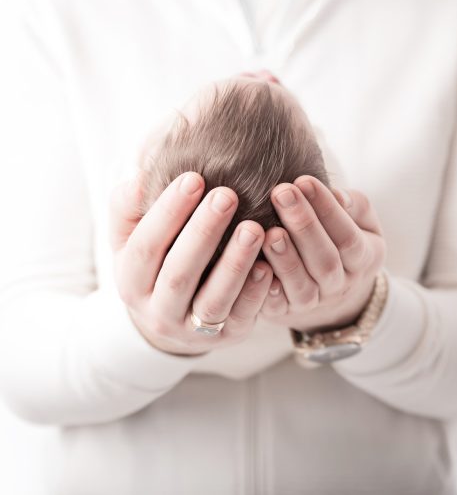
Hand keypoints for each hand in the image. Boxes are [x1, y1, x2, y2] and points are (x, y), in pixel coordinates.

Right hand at [109, 171, 272, 355]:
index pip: (145, 247)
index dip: (167, 213)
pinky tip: (268, 265)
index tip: (194, 178)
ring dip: (235, 264)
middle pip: (179, 274)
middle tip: (227, 195)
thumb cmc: (156, 265)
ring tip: (254, 228)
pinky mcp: (226, 337)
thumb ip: (129, 208)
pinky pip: (241, 316)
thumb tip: (139, 178)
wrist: (172, 320)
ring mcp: (192, 330)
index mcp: (131, 282)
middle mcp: (158, 311)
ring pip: (213, 300)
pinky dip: (255, 292)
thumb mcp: (132, 239)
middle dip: (203, 232)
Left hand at [260, 175, 386, 330]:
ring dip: (285, 259)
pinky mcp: (286, 312)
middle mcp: (340, 284)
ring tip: (268, 231)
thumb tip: (338, 196)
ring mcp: (314, 302)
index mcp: (363, 258)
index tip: (304, 180)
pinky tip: (255, 267)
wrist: (331, 292)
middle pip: (325, 260)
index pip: (348, 236)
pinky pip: (277, 306)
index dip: (327, 209)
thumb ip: (354, 206)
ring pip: (302, 286)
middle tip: (281, 193)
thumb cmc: (340, 241)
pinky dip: (266, 290)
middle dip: (303, 225)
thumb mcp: (360, 221)